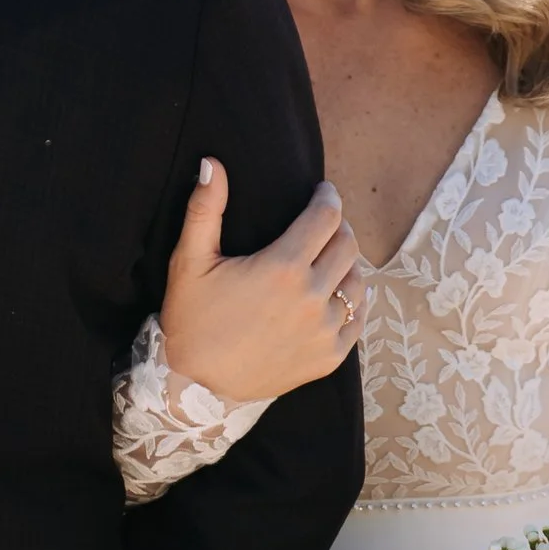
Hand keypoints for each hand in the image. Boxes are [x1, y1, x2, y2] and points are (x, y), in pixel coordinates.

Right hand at [160, 164, 365, 402]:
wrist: (198, 386)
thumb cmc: (192, 319)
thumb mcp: (190, 262)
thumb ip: (204, 209)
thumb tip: (211, 163)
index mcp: (282, 268)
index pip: (325, 217)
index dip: (327, 198)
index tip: (322, 192)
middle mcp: (311, 297)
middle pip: (347, 244)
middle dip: (338, 226)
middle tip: (324, 224)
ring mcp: (324, 330)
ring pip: (357, 281)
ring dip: (347, 263)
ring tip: (329, 258)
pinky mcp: (329, 356)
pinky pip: (358, 318)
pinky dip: (353, 300)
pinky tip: (338, 293)